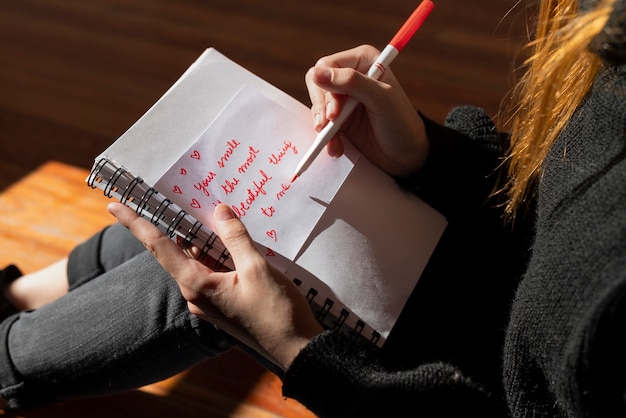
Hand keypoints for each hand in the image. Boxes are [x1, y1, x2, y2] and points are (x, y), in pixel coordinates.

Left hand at [109, 202, 322, 369]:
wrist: (296, 348)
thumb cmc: (276, 311)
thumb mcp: (256, 269)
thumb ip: (235, 238)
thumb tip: (219, 210)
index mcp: (197, 285)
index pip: (159, 247)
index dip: (136, 224)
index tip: (114, 205)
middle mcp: (196, 295)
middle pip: (179, 253)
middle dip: (179, 227)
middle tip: (179, 199)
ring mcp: (209, 303)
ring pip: (198, 263)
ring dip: (203, 241)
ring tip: (214, 216)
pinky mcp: (223, 306)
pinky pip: (212, 274)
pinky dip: (217, 255)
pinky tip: (231, 243)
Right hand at [305, 44, 428, 176]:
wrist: (407, 156)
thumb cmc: (401, 123)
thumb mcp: (381, 99)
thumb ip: (351, 82)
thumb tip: (316, 73)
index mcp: (363, 60)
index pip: (327, 66)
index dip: (325, 87)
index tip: (334, 112)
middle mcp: (351, 75)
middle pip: (316, 83)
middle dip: (321, 108)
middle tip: (329, 126)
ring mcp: (344, 98)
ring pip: (317, 105)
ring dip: (322, 126)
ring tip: (334, 142)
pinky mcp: (339, 118)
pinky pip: (321, 123)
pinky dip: (326, 138)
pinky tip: (337, 147)